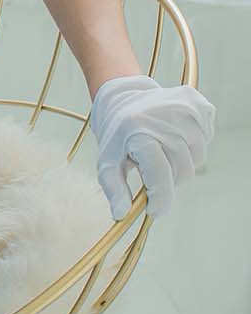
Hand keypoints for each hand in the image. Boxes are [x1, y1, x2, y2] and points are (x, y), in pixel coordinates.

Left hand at [89, 73, 215, 220]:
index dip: (160, 200)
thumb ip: (114, 190)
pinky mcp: (199, 104)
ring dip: (181, 160)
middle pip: (183, 172)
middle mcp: (165, 119)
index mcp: (140, 132)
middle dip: (169, 178)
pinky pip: (206, 139)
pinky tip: (174, 134)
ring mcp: (185, 109)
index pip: (161, 177)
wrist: (124, 98)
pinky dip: (192, 143)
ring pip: (197, 158)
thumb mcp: (107, 162)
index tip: (154, 210)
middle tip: (152, 167)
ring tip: (162, 147)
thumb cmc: (117, 136)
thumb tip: (121, 215)